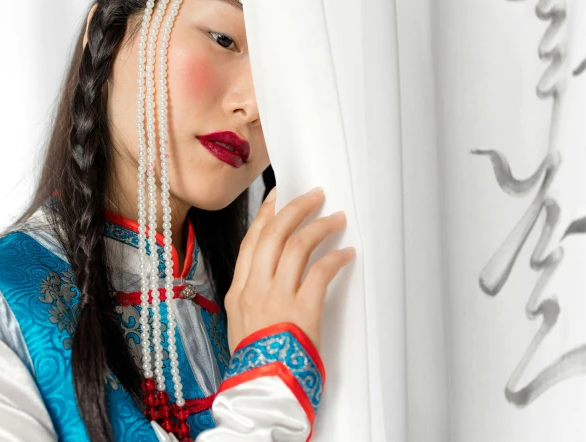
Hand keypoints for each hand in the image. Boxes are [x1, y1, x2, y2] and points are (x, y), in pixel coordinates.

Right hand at [224, 186, 354, 353]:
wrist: (263, 390)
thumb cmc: (256, 361)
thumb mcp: (240, 324)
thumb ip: (252, 296)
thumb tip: (269, 273)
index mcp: (238, 291)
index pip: (251, 240)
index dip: (267, 214)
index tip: (279, 197)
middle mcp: (254, 288)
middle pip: (274, 234)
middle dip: (296, 209)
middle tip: (315, 195)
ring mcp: (277, 297)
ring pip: (298, 245)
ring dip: (320, 227)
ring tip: (336, 218)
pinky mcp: (303, 309)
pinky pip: (321, 270)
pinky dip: (336, 257)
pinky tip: (347, 252)